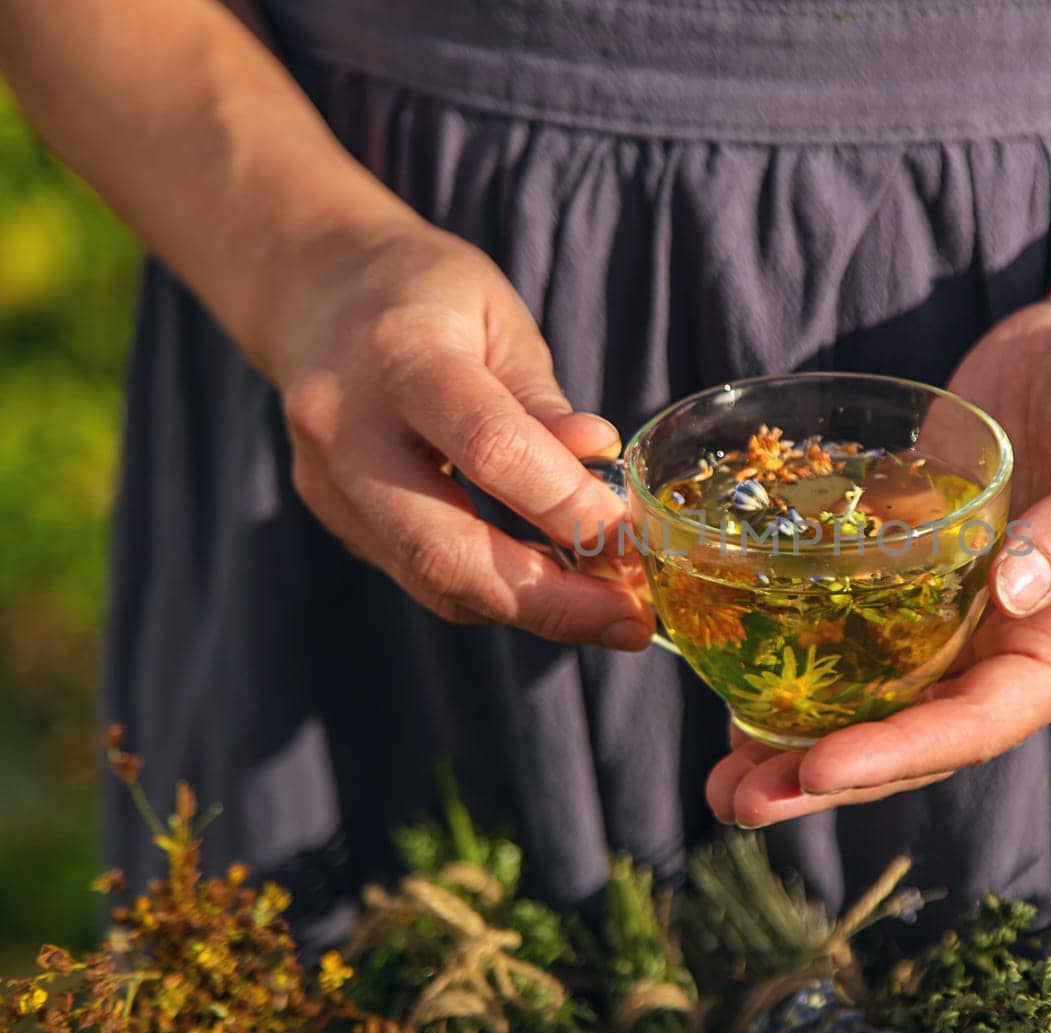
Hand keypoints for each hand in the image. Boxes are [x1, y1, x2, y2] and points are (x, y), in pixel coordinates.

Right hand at [262, 221, 654, 648]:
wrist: (320, 294)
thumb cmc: (429, 296)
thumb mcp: (500, 319)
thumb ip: (542, 400)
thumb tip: (599, 459)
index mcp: (398, 357)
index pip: (491, 449)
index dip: (569, 506)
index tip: (635, 539)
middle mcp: (345, 429)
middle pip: (444, 550)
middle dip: (550, 602)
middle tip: (631, 624)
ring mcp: (328, 482)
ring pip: (432, 580)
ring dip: (531, 608)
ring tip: (609, 611)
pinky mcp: (334, 517)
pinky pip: (421, 574)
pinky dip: (495, 590)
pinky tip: (554, 586)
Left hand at [706, 261, 1050, 825]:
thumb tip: (1013, 594)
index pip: (975, 725)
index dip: (896, 755)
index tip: (817, 770)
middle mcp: (1002, 645)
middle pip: (907, 732)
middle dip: (824, 774)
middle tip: (738, 800)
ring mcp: (950, 608)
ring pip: (868, 692)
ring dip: (794, 735)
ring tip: (717, 772)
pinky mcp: (909, 561)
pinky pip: (848, 620)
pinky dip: (793, 650)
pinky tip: (730, 670)